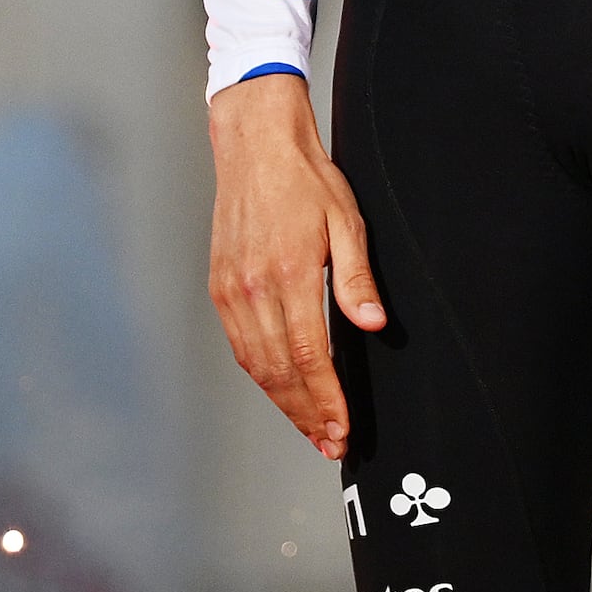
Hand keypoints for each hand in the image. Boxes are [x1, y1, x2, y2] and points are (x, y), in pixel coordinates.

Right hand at [206, 71, 383, 459]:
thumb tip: (372, 324)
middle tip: (331, 445)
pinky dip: (261, 376)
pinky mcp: (219, 288)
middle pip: (279, 372)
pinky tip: (281, 390)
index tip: (343, 429)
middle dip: (306, 415)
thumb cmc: (306, 179)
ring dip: (283, 404)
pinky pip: (240, 346)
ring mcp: (230, 291)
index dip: (326, 399)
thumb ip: (356, 277)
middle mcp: (252, 289)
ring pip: (256, 365)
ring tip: (311, 429)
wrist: (254, 146)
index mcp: (288, 273)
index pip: (309, 355)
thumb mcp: (347, 220)